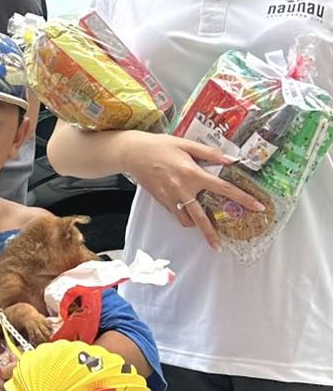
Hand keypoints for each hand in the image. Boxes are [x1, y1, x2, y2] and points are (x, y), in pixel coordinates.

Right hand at [122, 132, 266, 250]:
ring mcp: (170, 197)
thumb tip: (231, 159)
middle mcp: (182, 190)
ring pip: (185, 220)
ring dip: (195, 224)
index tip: (257, 207)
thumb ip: (209, 153)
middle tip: (219, 246)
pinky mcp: (161, 200)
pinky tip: (186, 210)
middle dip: (210, 233)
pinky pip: (175, 213)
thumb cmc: (159, 146)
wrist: (132, 153)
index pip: (223, 189)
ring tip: (202, 225)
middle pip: (200, 217)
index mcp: (192, 174)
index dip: (242, 198)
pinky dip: (183, 215)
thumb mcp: (185, 144)